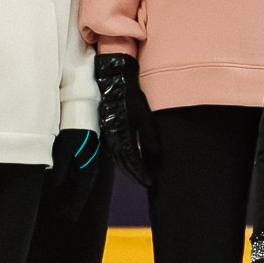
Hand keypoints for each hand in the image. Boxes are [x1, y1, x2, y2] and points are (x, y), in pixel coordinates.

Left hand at [46, 128, 100, 218]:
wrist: (81, 117)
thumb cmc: (73, 134)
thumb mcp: (63, 153)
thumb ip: (61, 170)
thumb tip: (57, 184)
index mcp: (88, 171)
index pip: (81, 195)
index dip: (74, 208)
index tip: (70, 219)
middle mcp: (90, 170)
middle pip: (81, 192)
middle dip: (71, 204)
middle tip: (60, 214)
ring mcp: (88, 165)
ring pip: (79, 185)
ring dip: (70, 196)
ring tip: (60, 206)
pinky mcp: (84, 160)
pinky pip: (77, 177)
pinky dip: (71, 185)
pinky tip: (62, 189)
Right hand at [93, 55, 159, 188]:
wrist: (114, 80)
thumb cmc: (130, 95)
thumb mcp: (144, 114)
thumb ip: (149, 135)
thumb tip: (155, 154)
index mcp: (122, 133)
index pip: (132, 160)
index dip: (141, 173)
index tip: (149, 182)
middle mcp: (113, 136)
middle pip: (123, 163)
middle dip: (134, 175)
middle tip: (145, 182)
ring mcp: (108, 134)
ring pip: (117, 158)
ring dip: (127, 169)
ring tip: (138, 176)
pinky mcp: (108, 130)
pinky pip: (114, 150)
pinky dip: (122, 159)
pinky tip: (128, 161)